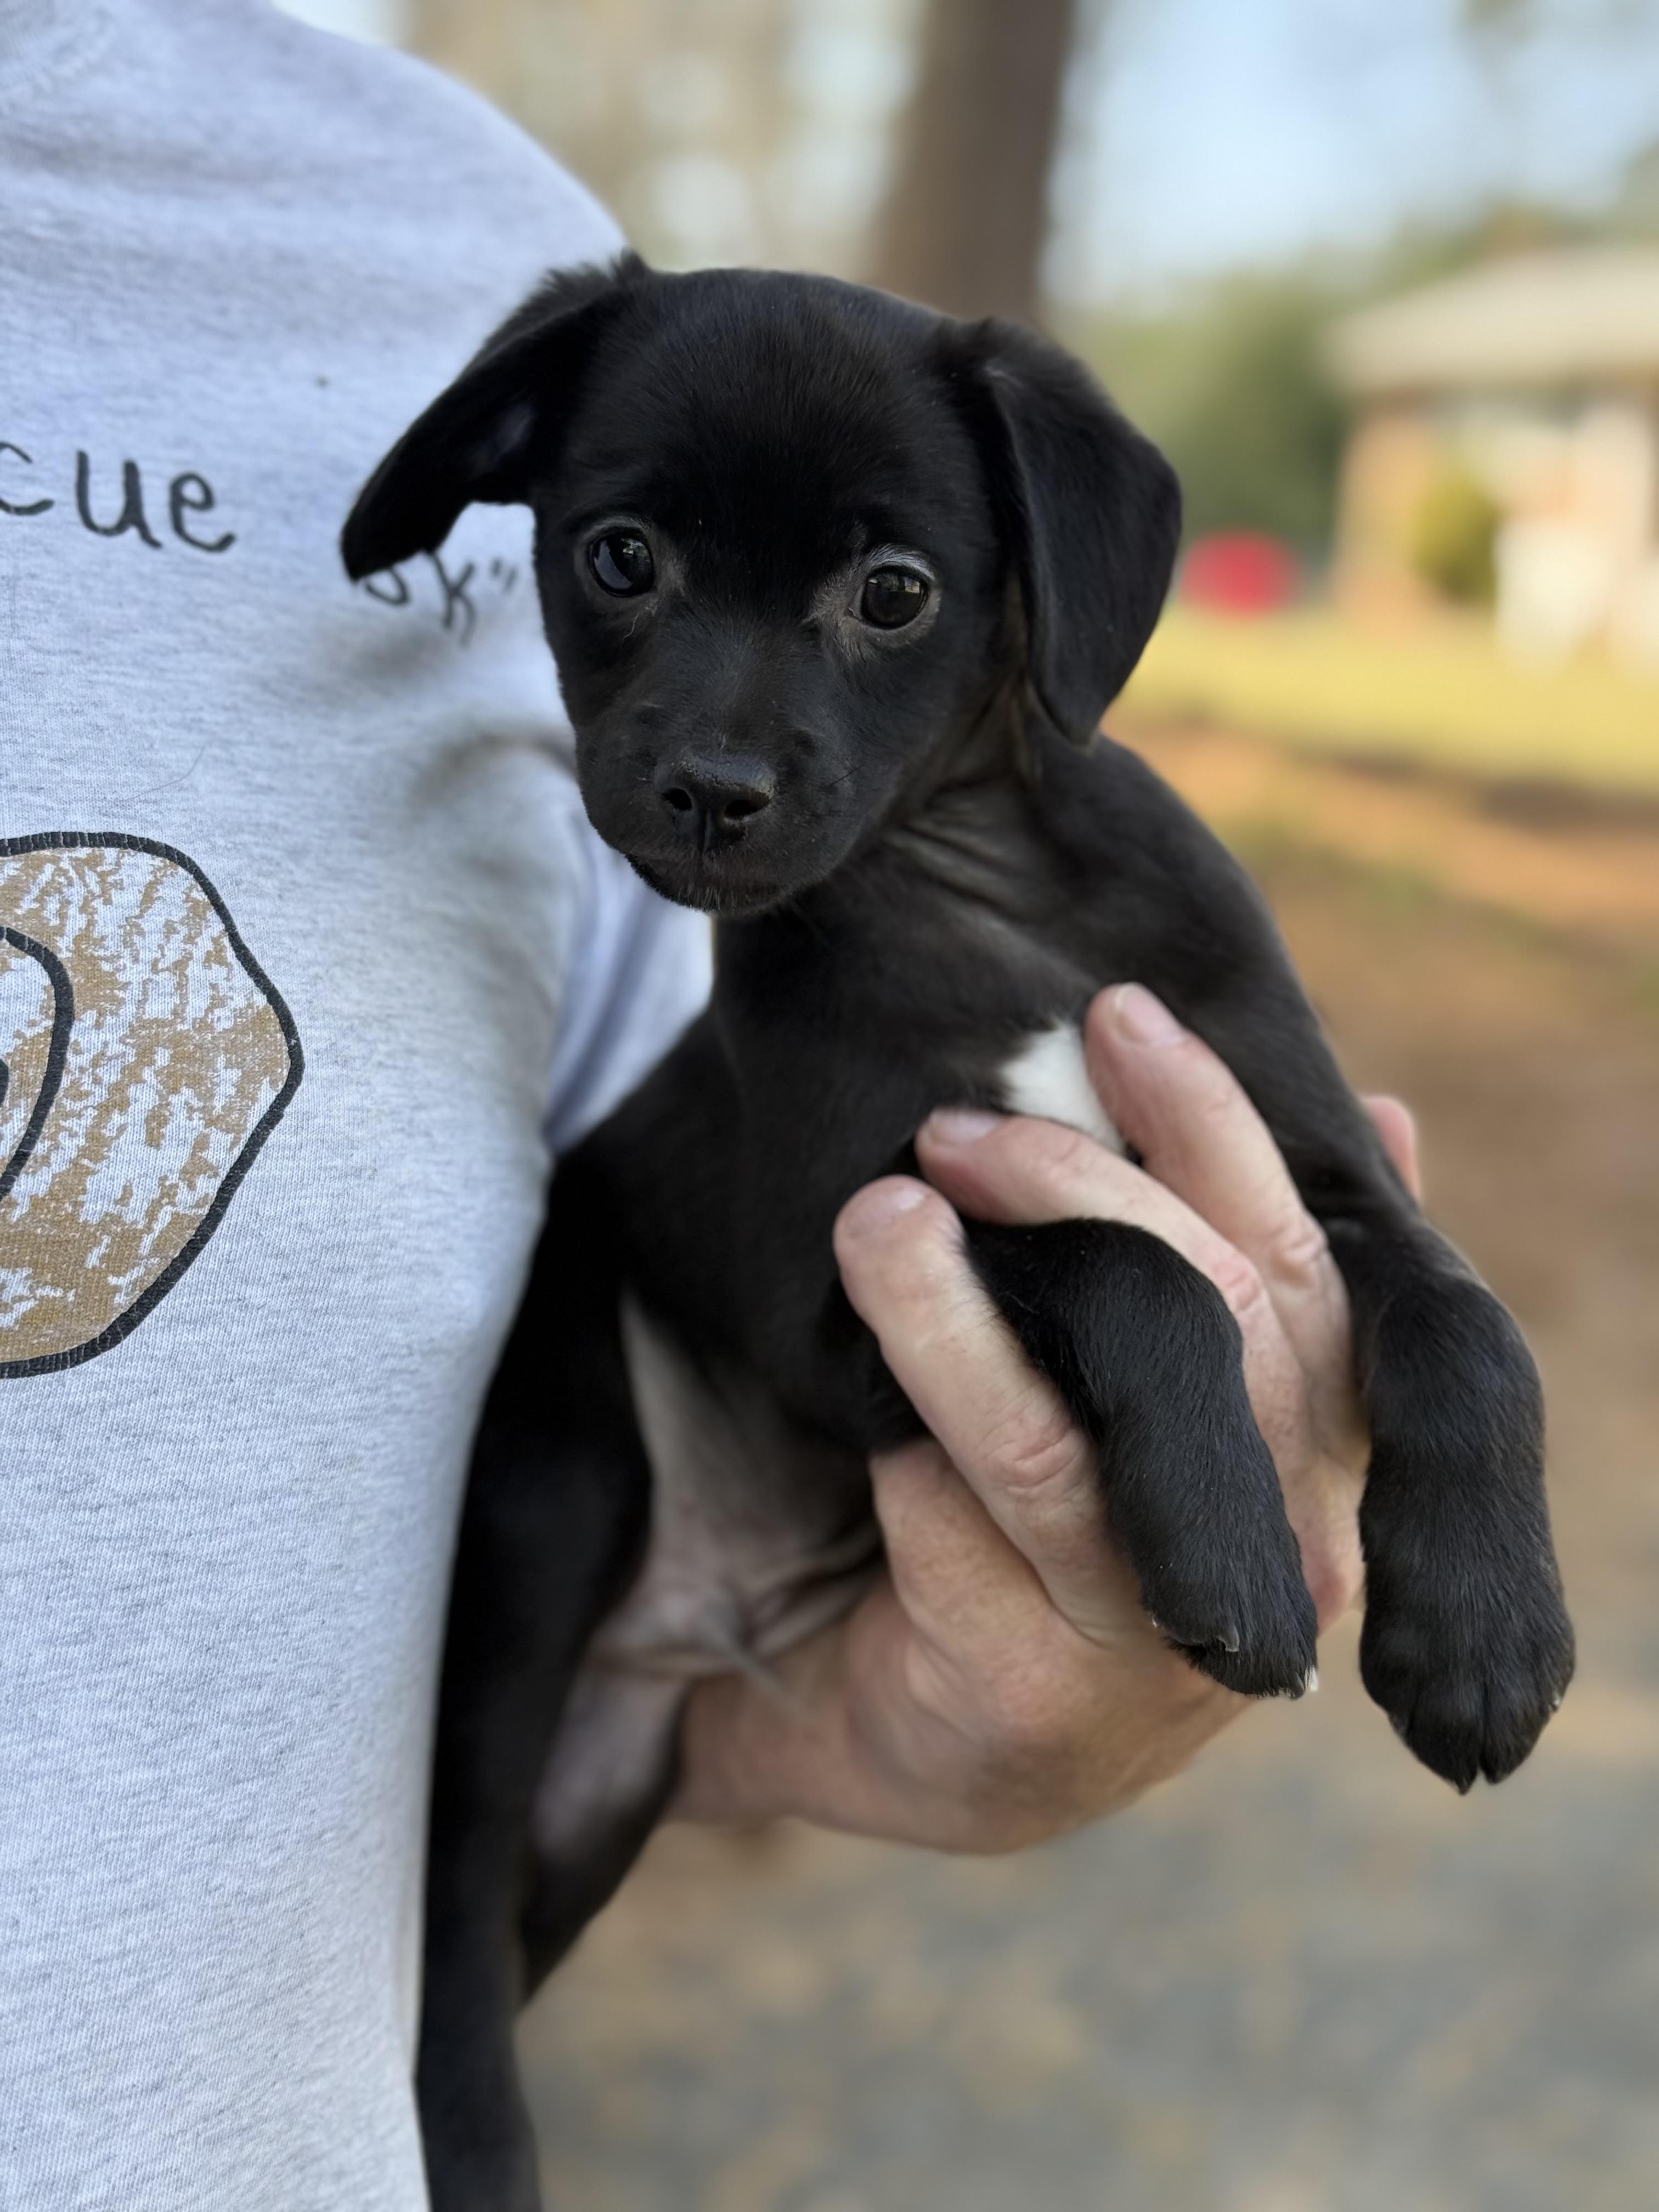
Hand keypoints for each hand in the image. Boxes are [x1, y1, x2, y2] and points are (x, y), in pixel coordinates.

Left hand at [672, 984, 1419, 1850]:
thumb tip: (1389, 1113)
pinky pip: (953, 1532)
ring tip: (877, 1214)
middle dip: (1076, 1196)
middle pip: (1207, 1336)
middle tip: (953, 1125)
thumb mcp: (1139, 1387)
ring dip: (953, 1313)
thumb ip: (1241, 1267)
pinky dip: (901, 1442)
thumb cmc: (1032, 1522)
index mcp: (1309, 1457)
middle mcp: (1270, 1554)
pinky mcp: (1035, 1706)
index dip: (1216, 1129)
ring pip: (1059, 1444)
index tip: (1120, 1010)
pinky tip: (848, 1394)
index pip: (1297, 1266)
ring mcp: (1161, 1645)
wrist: (906, 1727)